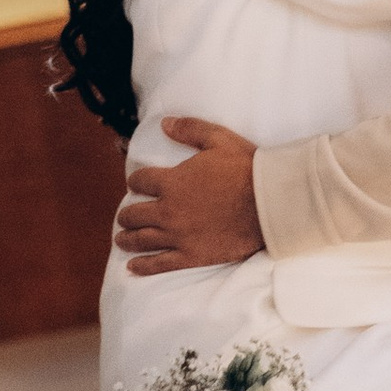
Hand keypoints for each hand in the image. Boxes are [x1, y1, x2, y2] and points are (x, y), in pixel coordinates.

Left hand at [113, 118, 263, 273]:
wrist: (269, 202)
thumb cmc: (245, 168)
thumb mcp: (218, 139)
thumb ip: (189, 129)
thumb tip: (164, 123)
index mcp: (172, 182)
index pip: (141, 181)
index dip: (135, 181)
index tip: (136, 184)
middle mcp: (169, 210)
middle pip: (134, 214)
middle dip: (126, 215)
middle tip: (125, 217)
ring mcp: (178, 235)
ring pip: (141, 240)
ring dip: (127, 239)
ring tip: (121, 240)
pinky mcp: (191, 255)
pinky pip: (160, 264)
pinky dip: (143, 266)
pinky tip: (133, 267)